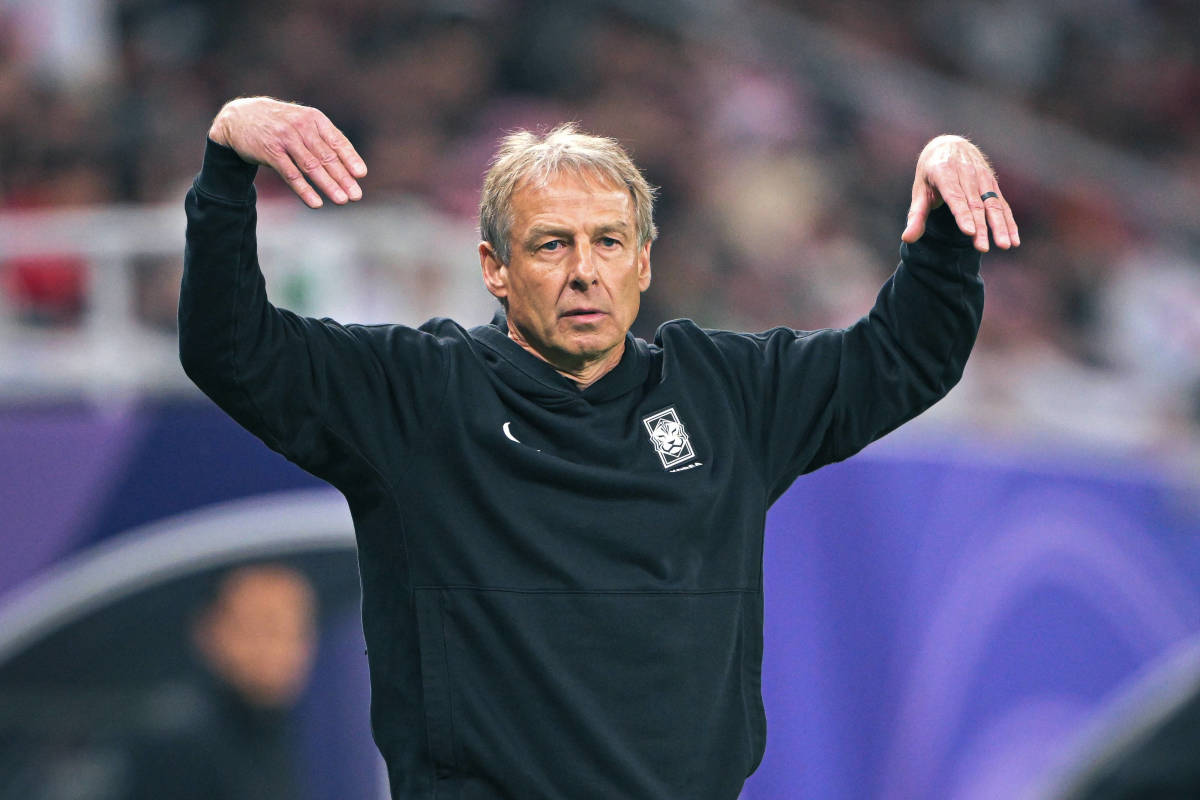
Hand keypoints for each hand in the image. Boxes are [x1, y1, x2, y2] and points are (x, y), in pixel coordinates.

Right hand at [208, 97, 366, 208]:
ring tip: (342, 200)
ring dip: (328, 185)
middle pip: (327, 156)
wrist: (239, 118)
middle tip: (356, 196)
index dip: (350, 158)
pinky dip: (304, 190)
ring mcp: (285, 139)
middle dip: (344, 178)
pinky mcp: (270, 152)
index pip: (337, 141)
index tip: (361, 175)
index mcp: (314, 119)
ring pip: (311, 166)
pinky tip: (316, 203)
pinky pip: (291, 174)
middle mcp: (301, 126)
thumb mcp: (302, 122)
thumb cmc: (279, 125)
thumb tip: (350, 166)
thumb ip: (322, 140)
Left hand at [900, 135, 1018, 252]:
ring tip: (1005, 246)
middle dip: (981, 228)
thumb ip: (916, 216)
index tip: (968, 233)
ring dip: (1000, 226)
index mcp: (944, 171)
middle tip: (983, 249)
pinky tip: (1014, 239)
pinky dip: (1009, 221)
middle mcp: (966, 172)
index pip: (955, 196)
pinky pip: (1002, 204)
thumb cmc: (930, 173)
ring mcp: (983, 177)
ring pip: (993, 204)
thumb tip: (906, 239)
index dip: (962, 215)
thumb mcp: (919, 190)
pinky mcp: (993, 184)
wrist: (950, 145)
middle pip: (975, 204)